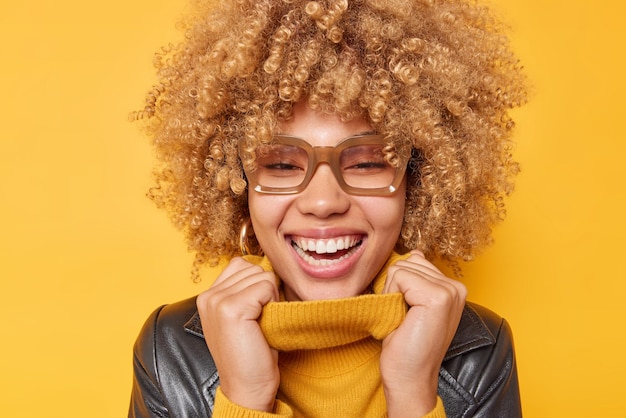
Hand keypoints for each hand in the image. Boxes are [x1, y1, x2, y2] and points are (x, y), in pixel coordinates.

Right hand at [196, 257, 279, 411]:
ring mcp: (217, 301)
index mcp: (208, 296)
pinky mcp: (231, 308)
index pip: (241, 264)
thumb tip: (268, 264)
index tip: (255, 312)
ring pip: (262, 275)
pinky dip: (273, 303)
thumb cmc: (251, 354)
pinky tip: (262, 325)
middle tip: (259, 320)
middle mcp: (208, 295)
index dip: (257, 284)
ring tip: (260, 323)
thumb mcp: (243, 316)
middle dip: (265, 290)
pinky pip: (267, 286)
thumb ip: (245, 289)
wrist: (247, 388)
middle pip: (253, 268)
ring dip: (270, 297)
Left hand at [380, 251, 466, 416]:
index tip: (407, 313)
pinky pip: (399, 277)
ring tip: (404, 319)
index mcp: (452, 287)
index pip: (414, 260)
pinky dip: (392, 297)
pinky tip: (403, 320)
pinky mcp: (439, 297)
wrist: (410, 377)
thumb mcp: (411, 304)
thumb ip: (416, 278)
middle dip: (395, 288)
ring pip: (401, 268)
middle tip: (404, 318)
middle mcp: (456, 286)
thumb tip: (414, 252)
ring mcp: (450, 291)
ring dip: (393, 293)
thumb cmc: (406, 346)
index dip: (399, 285)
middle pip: (407, 262)